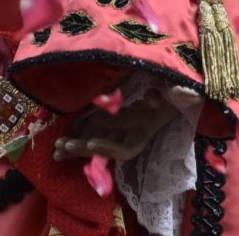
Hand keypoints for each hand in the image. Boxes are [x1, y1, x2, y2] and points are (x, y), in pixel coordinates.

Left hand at [52, 90, 180, 162]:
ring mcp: (120, 127)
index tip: (91, 143)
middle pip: (105, 148)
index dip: (109, 148)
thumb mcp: (182, 91)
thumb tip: (154, 98)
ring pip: (96, 140)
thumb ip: (176, 95)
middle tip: (64, 148)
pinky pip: (94, 128)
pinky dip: (79, 132)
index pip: (126, 149)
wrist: (175, 88)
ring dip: (77, 146)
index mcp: (145, 131)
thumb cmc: (179, 90)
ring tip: (56, 150)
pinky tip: (63, 138)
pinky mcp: (113, 117)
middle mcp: (130, 134)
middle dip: (84, 150)